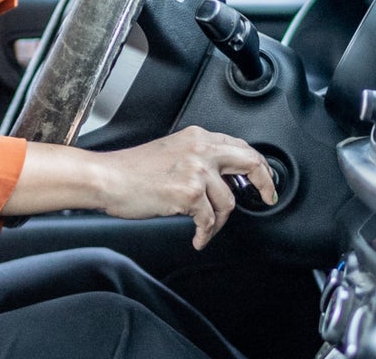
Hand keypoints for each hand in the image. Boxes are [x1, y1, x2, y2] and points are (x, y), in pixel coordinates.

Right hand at [94, 126, 276, 249]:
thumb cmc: (130, 169)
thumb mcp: (170, 151)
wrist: (107, 177)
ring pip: (228, 201)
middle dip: (264, 182)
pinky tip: (198, 238)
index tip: (263, 178)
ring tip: (207, 228)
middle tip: (268, 196)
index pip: (240, 146)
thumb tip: (221, 178)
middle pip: (249, 162)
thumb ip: (198, 158)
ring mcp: (196, 171)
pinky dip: (205, 234)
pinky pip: (208, 220)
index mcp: (197, 137)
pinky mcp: (188, 193)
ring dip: (219, 221)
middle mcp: (201, 149)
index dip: (258, 164)